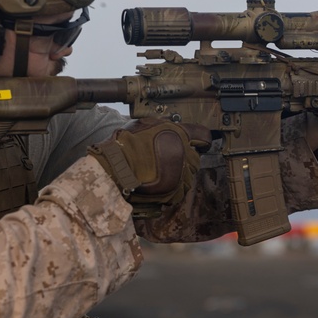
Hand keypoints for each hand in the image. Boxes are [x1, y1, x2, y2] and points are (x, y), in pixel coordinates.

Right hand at [89, 119, 212, 209]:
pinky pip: (180, 189)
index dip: (202, 138)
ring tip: (160, 170)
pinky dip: (172, 186)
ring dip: (179, 171)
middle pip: (196, 157)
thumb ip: (164, 125)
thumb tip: (172, 127)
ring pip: (188, 174)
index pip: (203, 135)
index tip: (201, 142)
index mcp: (179, 136)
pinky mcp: (174, 193)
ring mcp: (180, 176)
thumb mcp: (145, 124)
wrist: (113, 169)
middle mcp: (184, 156)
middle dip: (186, 156)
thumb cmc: (125, 144)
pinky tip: (158, 181)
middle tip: (168, 156)